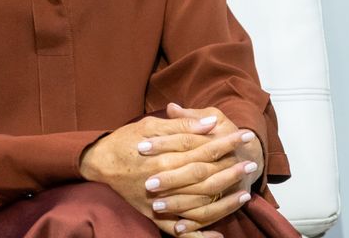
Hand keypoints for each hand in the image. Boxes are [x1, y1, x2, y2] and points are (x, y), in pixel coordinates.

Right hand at [78, 110, 253, 237]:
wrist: (96, 164)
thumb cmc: (124, 141)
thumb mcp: (150, 125)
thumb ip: (180, 125)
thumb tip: (210, 123)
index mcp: (162, 155)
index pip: (201, 147)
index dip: (224, 141)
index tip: (244, 136)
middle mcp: (163, 180)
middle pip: (204, 175)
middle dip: (230, 168)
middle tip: (252, 163)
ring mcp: (159, 201)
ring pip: (198, 204)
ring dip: (224, 199)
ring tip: (244, 192)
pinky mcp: (153, 216)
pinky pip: (180, 231)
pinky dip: (199, 235)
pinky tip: (218, 235)